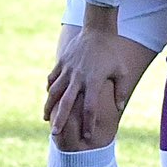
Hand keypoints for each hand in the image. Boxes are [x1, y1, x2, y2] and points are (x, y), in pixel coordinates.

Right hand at [44, 23, 137, 142]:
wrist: (98, 30)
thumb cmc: (112, 53)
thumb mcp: (121, 71)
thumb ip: (120, 90)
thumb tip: (120, 108)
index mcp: (94, 81)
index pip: (90, 107)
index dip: (88, 122)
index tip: (87, 136)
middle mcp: (78, 77)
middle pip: (67, 103)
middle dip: (61, 120)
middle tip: (55, 134)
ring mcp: (67, 70)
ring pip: (54, 92)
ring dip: (49, 106)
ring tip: (46, 119)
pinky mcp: (61, 63)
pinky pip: (52, 78)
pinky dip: (50, 88)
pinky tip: (49, 97)